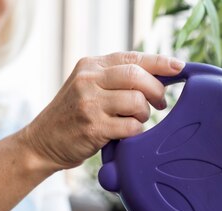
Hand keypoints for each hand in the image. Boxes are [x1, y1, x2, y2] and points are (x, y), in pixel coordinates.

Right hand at [21, 52, 184, 170]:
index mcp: (90, 66)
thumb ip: (116, 79)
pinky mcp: (93, 128)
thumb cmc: (73, 116)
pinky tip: (126, 134)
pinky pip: (131, 127)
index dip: (160, 62)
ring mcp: (89, 104)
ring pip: (137, 101)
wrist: (42, 142)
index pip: (132, 58)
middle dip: (157, 90)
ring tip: (136, 120)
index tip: (179, 68)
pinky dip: (135, 131)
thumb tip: (159, 77)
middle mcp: (88, 80)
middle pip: (137, 76)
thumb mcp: (88, 88)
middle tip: (161, 104)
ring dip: (144, 114)